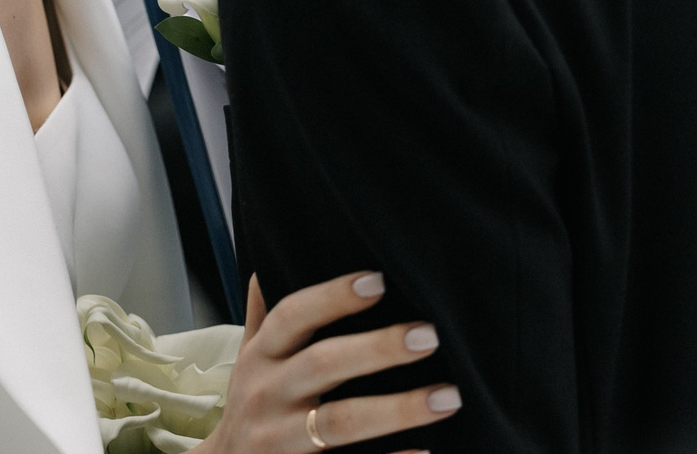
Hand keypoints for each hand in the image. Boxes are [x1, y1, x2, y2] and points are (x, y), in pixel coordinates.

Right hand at [200, 272, 460, 453]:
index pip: (292, 316)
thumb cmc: (251, 407)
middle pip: (322, 365)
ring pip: (341, 422)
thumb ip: (264, 316)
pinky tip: (426, 451)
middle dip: (377, 349)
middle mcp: (269, 394)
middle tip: (429, 335)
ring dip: (397, 409)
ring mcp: (284, 439)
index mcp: (260, 358)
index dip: (332, 297)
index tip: (378, 280)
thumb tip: (266, 261)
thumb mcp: (248, 360)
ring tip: (448, 397)